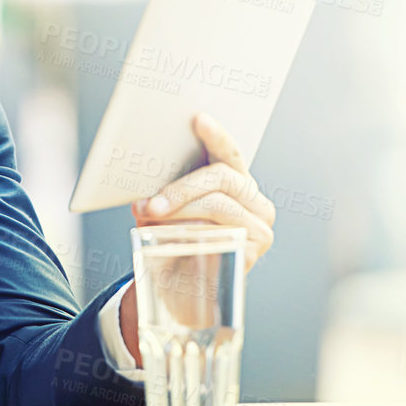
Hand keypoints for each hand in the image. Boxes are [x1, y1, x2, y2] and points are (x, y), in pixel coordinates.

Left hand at [128, 112, 276, 267]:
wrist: (183, 287)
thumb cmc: (177, 239)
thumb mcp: (174, 208)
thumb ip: (170, 189)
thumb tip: (147, 184)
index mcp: (239, 185)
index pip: (230, 154)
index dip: (216, 136)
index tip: (199, 119)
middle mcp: (257, 203)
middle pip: (221, 177)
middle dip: (181, 188)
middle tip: (149, 203)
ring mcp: (259, 227)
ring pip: (216, 205)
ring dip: (178, 211)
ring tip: (149, 219)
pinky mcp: (252, 251)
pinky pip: (217, 234)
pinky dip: (188, 235)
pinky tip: (169, 239)